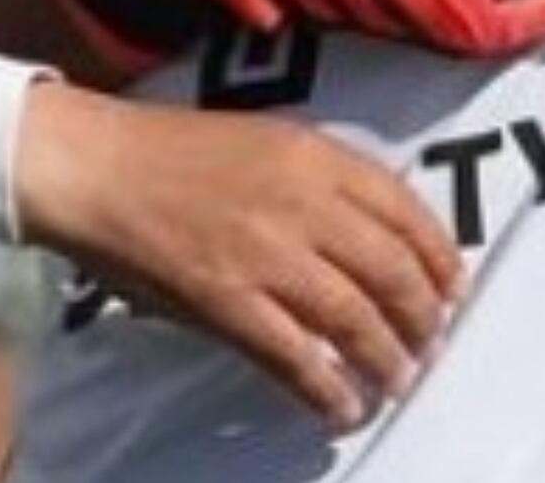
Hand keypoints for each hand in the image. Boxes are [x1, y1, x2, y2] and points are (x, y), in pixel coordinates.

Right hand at [15, 82, 458, 430]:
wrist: (91, 165)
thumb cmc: (168, 150)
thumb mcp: (260, 137)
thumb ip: (319, 177)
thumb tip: (373, 233)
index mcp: (312, 154)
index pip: (405, 210)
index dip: (440, 258)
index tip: (453, 288)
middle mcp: (301, 202)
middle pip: (393, 272)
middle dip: (424, 318)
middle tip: (430, 343)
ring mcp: (264, 255)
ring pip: (356, 320)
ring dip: (388, 361)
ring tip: (397, 381)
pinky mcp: (226, 301)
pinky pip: (296, 358)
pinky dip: (328, 390)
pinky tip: (342, 407)